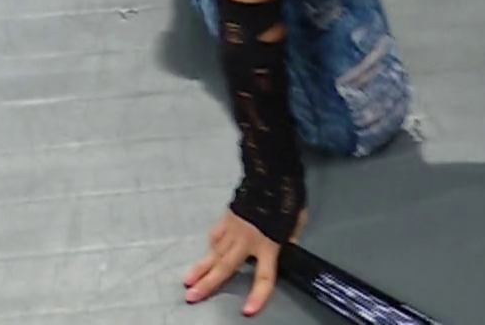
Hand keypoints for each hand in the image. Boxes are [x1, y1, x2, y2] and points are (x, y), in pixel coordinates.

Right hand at [185, 207, 308, 315]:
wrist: (272, 173)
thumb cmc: (288, 198)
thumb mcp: (296, 222)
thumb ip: (288, 239)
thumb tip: (286, 248)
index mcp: (269, 245)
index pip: (264, 276)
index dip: (257, 295)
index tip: (247, 311)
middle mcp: (247, 240)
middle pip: (226, 267)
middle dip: (208, 284)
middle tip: (191, 296)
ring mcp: (234, 229)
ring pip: (214, 252)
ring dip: (200, 268)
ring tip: (187, 281)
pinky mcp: (226, 217)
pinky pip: (217, 235)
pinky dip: (213, 244)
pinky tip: (208, 251)